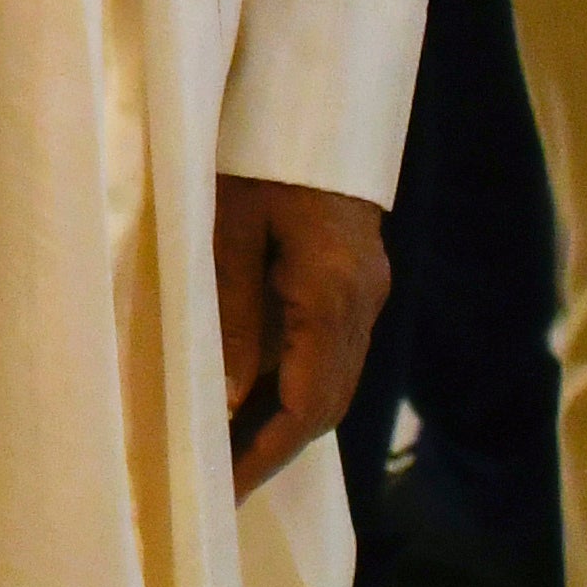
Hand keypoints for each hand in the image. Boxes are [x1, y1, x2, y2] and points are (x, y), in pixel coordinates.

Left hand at [213, 174, 387, 501]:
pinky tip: (252, 393)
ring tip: (227, 449)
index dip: (265, 452)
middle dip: (273, 447)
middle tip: (219, 483)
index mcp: (332, 293)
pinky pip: (331, 351)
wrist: (315, 99)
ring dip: (284, 418)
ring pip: (332, 381)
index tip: (224, 487)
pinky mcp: (358, 281)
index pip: (307, 404)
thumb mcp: (226, 228)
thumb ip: (231, 315)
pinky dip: (294, 382)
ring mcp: (367, 292)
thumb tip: (231, 400)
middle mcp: (362, 302)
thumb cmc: (256, 154)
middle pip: (327, 403)